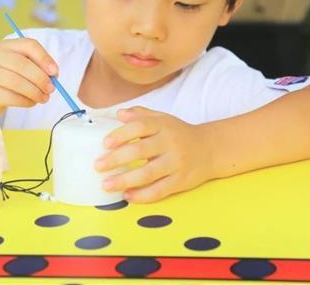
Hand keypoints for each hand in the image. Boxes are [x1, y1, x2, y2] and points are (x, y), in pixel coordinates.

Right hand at [0, 38, 57, 118]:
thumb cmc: (5, 77)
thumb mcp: (18, 65)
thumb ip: (36, 66)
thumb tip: (53, 76)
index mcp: (7, 45)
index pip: (29, 45)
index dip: (45, 58)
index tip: (55, 72)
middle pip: (23, 65)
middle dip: (41, 79)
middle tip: (51, 89)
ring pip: (17, 83)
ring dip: (35, 92)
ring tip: (44, 98)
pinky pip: (11, 97)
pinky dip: (26, 101)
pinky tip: (31, 102)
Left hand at [95, 107, 213, 202]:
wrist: (211, 149)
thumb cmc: (180, 134)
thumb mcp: (163, 119)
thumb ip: (141, 115)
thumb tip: (119, 113)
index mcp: (163, 125)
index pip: (140, 126)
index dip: (121, 134)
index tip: (105, 143)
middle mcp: (170, 143)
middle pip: (140, 150)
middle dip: (117, 159)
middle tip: (98, 165)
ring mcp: (176, 163)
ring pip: (148, 173)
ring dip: (125, 180)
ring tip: (107, 185)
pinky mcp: (181, 181)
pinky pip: (160, 190)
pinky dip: (142, 195)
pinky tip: (127, 195)